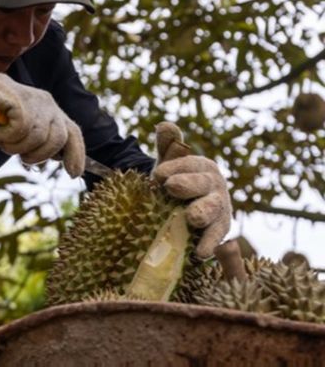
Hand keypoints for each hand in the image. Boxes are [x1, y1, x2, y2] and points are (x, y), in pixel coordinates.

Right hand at [0, 73, 84, 177]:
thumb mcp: (23, 133)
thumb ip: (40, 141)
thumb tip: (58, 157)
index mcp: (51, 111)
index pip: (73, 132)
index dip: (75, 154)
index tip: (73, 174)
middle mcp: (47, 102)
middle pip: (58, 138)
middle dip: (38, 155)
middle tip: (19, 155)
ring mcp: (33, 97)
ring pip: (37, 136)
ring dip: (16, 147)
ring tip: (2, 141)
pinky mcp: (17, 96)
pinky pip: (21, 128)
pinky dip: (5, 136)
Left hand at [152, 122, 231, 258]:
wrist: (181, 205)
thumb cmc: (175, 179)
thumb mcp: (169, 162)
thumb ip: (168, 145)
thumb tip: (165, 125)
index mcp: (203, 166)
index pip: (190, 164)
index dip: (175, 167)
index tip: (157, 175)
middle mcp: (215, 186)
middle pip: (203, 185)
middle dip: (188, 185)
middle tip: (171, 187)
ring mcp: (219, 209)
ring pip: (214, 211)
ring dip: (203, 214)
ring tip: (191, 217)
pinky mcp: (218, 231)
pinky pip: (216, 237)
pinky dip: (209, 243)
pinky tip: (199, 252)